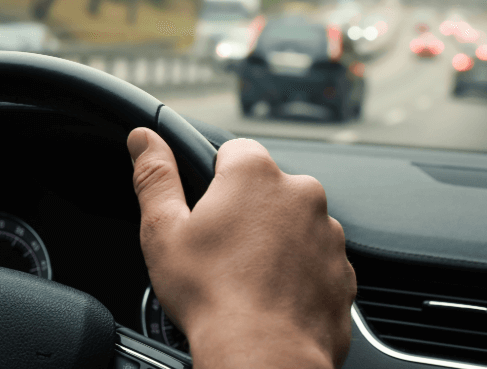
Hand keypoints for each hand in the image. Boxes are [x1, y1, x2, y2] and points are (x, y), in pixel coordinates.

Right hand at [127, 128, 354, 368]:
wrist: (264, 356)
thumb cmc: (212, 296)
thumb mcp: (163, 231)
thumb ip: (154, 176)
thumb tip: (143, 139)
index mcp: (255, 174)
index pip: (233, 151)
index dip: (213, 178)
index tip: (203, 209)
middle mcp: (301, 194)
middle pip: (265, 189)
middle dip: (245, 212)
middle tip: (219, 250)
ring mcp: (328, 233)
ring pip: (293, 225)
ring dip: (273, 242)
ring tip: (244, 279)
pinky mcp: (343, 270)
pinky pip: (315, 261)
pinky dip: (296, 273)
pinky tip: (270, 296)